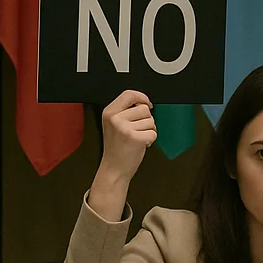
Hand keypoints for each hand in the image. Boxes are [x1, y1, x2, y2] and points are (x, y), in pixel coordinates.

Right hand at [89, 90, 154, 219]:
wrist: (114, 168)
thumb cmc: (116, 147)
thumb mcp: (114, 124)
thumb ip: (125, 111)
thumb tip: (144, 102)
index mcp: (109, 112)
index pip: (129, 94)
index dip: (142, 97)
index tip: (147, 104)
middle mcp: (115, 119)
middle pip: (144, 109)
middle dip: (146, 120)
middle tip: (136, 131)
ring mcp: (125, 128)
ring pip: (151, 121)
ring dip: (148, 130)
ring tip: (137, 138)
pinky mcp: (135, 138)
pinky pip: (153, 133)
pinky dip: (151, 139)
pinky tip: (140, 144)